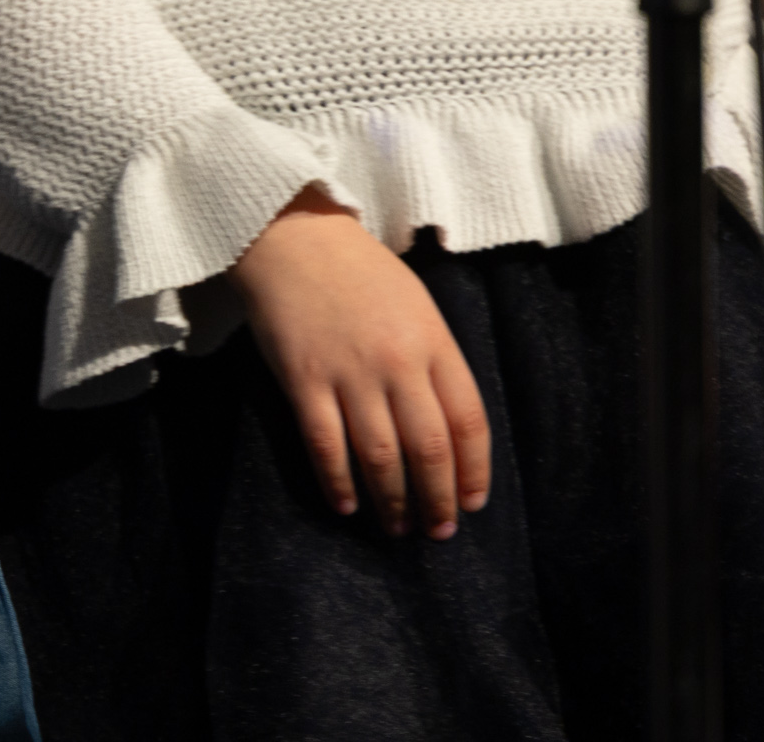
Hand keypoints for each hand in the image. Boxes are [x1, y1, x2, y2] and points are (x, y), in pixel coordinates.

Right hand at [231, 191, 490, 536]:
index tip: (472, 504)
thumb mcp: (415, 304)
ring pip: (381, 456)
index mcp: (432, 342)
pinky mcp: (302, 377)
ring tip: (397, 528)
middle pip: (429, 450)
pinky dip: (338, 481)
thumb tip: (448, 430)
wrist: (289, 232)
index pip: (468, 423)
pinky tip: (346, 503)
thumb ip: (434, 360)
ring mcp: (347, 371)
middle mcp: (396, 362)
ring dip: (393, 501)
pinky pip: (325, 444)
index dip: (474, 473)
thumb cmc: (358, 270)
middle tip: (438, 531)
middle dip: (437, 500)